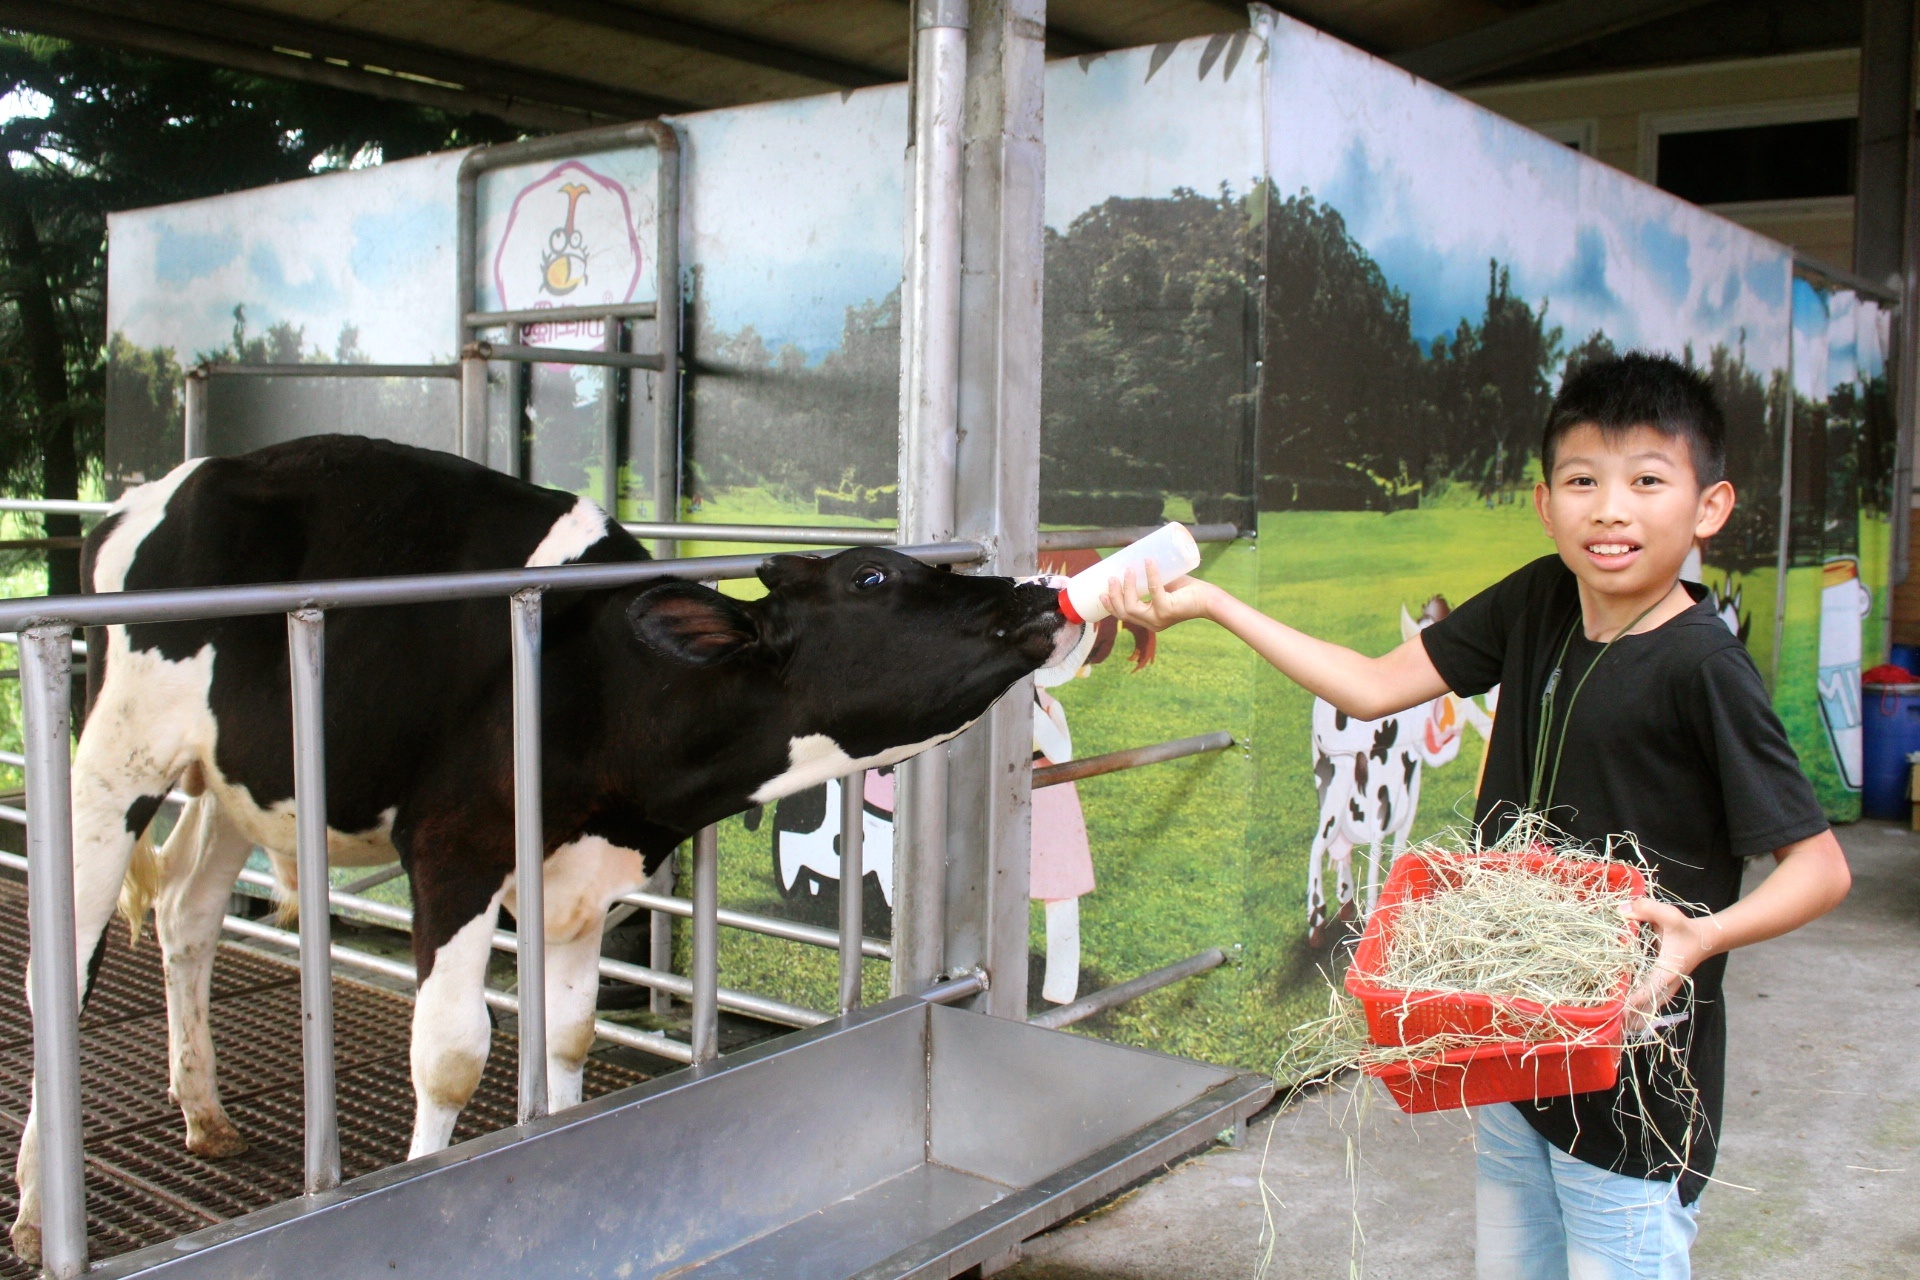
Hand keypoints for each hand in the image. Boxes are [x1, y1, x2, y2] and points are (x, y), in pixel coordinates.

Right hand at [1100, 560, 1214, 630]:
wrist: (1209, 599)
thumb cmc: (1188, 592)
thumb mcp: (1164, 587)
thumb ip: (1151, 581)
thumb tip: (1137, 557)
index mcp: (1149, 620)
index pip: (1124, 616)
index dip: (1110, 606)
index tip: (1101, 593)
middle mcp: (1152, 623)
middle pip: (1124, 612)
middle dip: (1114, 596)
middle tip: (1112, 578)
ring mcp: (1159, 618)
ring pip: (1132, 607)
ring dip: (1127, 588)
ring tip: (1128, 570)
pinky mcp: (1168, 609)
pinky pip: (1153, 590)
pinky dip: (1150, 574)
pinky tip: (1149, 562)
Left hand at [1622, 897, 1720, 1031]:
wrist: (1705, 938)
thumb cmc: (1686, 928)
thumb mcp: (1669, 914)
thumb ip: (1646, 909)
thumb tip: (1620, 911)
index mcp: (1668, 971)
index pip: (1649, 990)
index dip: (1633, 1000)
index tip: (1619, 1010)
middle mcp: (1667, 984)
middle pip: (1647, 1007)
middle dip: (1630, 1016)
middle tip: (1611, 1024)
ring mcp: (1666, 987)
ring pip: (1649, 1008)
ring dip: (1633, 1016)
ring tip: (1615, 1027)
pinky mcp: (1663, 986)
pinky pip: (1649, 1003)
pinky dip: (1638, 1011)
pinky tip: (1624, 1019)